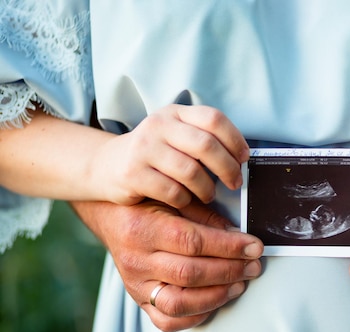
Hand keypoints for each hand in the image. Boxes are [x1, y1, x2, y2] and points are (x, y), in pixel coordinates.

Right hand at [72, 199, 262, 331]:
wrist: (111, 217)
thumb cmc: (147, 205)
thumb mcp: (174, 199)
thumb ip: (205, 216)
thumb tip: (239, 237)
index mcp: (142, 228)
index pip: (192, 242)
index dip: (229, 246)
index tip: (254, 246)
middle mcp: (135, 260)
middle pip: (190, 274)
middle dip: (230, 270)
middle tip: (253, 265)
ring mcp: (135, 284)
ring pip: (179, 302)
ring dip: (218, 294)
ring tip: (240, 283)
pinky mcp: (138, 301)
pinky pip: (168, 321)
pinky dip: (197, 314)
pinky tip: (217, 299)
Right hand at [93, 104, 248, 207]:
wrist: (106, 164)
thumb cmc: (153, 154)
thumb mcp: (176, 136)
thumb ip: (204, 140)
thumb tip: (242, 160)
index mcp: (175, 113)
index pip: (213, 119)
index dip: (235, 139)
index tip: (243, 158)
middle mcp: (158, 126)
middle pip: (206, 145)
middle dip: (227, 168)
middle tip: (235, 183)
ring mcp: (144, 149)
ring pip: (191, 171)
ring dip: (207, 188)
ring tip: (209, 195)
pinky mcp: (133, 173)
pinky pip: (172, 191)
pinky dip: (185, 200)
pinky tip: (184, 200)